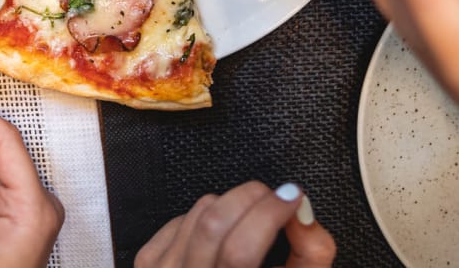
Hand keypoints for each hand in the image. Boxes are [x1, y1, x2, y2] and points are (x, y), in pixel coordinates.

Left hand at [134, 181, 335, 267]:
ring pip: (199, 212)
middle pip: (214, 222)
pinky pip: (180, 218)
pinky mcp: (148, 261)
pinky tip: (220, 237)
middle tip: (275, 198)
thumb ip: (310, 256)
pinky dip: (206, 216)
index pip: (239, 251)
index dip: (270, 213)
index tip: (292, 198)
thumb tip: (301, 213)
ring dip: (232, 204)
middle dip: (252, 197)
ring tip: (250, 220)